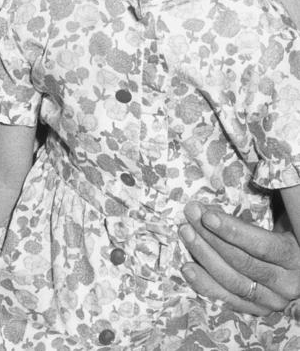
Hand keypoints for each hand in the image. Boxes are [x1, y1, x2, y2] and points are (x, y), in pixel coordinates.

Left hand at [179, 201, 299, 314]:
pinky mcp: (256, 309)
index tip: (207, 215)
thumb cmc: (285, 228)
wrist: (295, 261)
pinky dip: (205, 285)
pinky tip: (187, 267)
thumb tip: (271, 164)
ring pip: (232, 281)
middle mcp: (288, 284)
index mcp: (296, 257)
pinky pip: (227, 300)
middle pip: (242, 262)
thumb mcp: (287, 213)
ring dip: (204, 256)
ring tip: (185, 233)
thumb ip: (284, 196)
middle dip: (211, 237)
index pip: (262, 246)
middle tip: (190, 215)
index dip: (233, 231)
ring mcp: (272, 301)